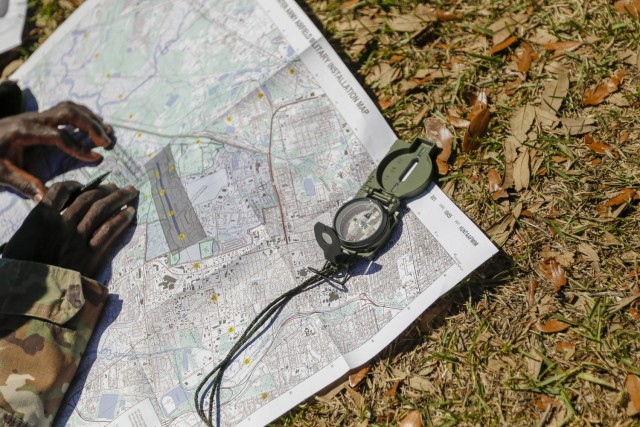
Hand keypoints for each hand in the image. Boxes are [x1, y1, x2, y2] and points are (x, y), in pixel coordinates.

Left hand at [0, 101, 113, 200]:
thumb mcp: (1, 172)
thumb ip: (24, 184)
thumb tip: (45, 198)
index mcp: (24, 131)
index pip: (58, 136)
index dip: (79, 147)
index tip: (96, 158)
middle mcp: (33, 118)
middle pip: (68, 113)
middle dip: (90, 126)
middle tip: (107, 142)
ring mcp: (37, 115)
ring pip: (69, 107)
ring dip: (90, 117)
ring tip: (107, 132)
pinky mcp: (39, 116)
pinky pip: (65, 110)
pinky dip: (83, 115)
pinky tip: (93, 126)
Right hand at [2, 181, 137, 278]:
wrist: (27, 299)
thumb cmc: (19, 272)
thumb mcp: (19, 242)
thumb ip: (37, 225)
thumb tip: (48, 214)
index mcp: (40, 217)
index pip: (60, 191)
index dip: (74, 186)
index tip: (83, 185)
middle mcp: (61, 224)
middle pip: (87, 198)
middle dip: (104, 190)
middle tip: (116, 186)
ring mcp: (77, 239)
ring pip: (101, 210)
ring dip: (117, 198)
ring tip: (129, 192)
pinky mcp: (90, 255)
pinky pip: (109, 231)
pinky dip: (121, 219)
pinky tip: (129, 212)